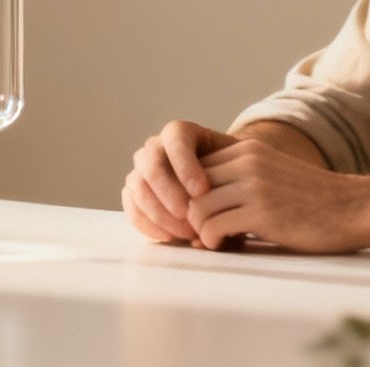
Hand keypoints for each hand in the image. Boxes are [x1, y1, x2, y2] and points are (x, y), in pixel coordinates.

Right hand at [123, 120, 238, 243]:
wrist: (224, 183)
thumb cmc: (233, 176)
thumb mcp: (238, 173)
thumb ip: (230, 189)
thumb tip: (214, 223)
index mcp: (180, 132)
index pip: (175, 140)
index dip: (185, 165)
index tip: (202, 192)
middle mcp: (156, 147)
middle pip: (151, 164)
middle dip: (168, 192)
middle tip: (189, 216)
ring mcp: (141, 170)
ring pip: (138, 187)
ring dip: (159, 213)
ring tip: (186, 233)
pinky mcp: (134, 192)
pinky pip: (131, 207)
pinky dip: (147, 224)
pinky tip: (170, 237)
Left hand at [186, 137, 369, 252]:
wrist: (354, 208)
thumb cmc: (313, 199)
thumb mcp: (273, 173)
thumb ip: (241, 177)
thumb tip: (201, 200)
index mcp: (248, 150)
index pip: (196, 167)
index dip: (192, 193)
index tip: (202, 213)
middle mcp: (247, 162)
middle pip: (190, 186)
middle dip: (191, 212)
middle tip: (203, 230)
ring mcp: (254, 186)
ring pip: (197, 208)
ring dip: (199, 229)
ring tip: (214, 239)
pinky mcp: (261, 214)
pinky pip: (213, 227)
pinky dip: (211, 240)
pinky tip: (224, 244)